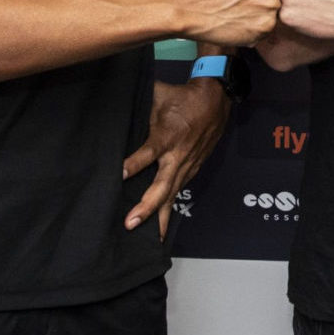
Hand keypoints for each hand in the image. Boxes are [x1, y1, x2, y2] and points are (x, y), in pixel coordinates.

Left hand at [122, 78, 228, 238]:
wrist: (216, 100)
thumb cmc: (183, 97)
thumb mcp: (158, 95)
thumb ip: (139, 103)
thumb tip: (117, 103)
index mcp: (168, 136)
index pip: (148, 153)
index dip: (134, 164)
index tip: (119, 175)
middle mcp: (178, 156)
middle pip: (162, 186)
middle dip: (147, 207)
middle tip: (131, 223)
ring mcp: (187, 165)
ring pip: (173, 195)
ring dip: (161, 216)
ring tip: (151, 239)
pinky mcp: (192, 169)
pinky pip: (179, 191)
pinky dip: (170, 209)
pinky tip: (162, 225)